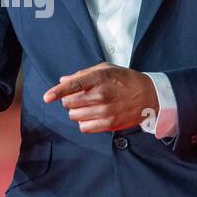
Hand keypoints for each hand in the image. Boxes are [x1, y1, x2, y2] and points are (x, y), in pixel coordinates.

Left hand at [43, 63, 159, 133]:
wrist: (149, 95)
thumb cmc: (125, 80)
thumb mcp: (106, 69)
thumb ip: (83, 74)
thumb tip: (63, 81)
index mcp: (99, 78)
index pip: (73, 85)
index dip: (57, 92)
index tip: (47, 97)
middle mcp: (101, 95)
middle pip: (70, 103)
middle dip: (69, 101)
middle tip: (79, 98)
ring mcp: (105, 111)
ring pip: (75, 116)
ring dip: (76, 112)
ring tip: (88, 106)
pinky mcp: (109, 124)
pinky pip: (84, 127)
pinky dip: (84, 122)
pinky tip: (92, 116)